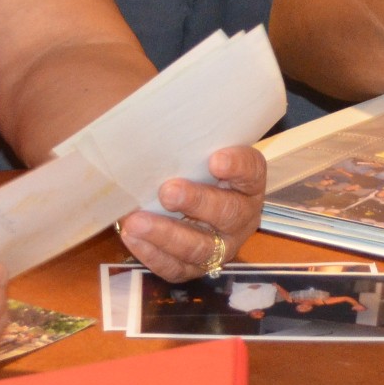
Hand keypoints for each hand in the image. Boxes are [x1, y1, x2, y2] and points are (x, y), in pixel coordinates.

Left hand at [121, 144, 268, 282]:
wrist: (184, 203)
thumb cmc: (190, 168)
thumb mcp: (195, 151)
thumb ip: (186, 139)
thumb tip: (150, 116)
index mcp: (248, 184)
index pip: (252, 171)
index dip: (236, 166)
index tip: (215, 159)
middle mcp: (241, 217)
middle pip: (228, 213)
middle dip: (197, 202)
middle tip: (167, 191)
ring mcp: (220, 248)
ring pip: (199, 247)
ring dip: (166, 234)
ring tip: (136, 221)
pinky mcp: (194, 269)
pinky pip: (175, 268)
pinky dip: (152, 254)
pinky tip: (131, 236)